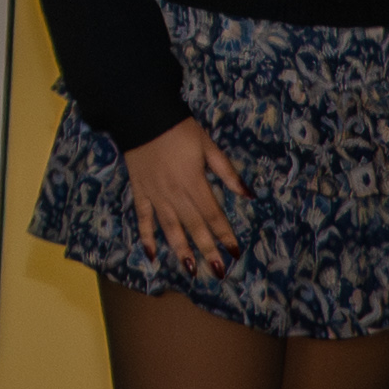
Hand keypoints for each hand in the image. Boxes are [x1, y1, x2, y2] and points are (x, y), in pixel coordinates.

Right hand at [120, 119, 243, 273]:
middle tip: (217, 271)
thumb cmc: (180, 130)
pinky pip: (143, 219)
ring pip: (169, 228)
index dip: (224, 235)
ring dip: (180, 250)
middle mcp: (175, 194)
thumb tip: (247, 194)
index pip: (213, 215)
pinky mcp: (140, 192)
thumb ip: (227, 172)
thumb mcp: (208, 146)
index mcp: (194, 182)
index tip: (234, 252)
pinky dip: (147, 237)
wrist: (143, 116)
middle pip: (194, 226)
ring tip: (190, 269)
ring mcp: (155, 195)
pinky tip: (153, 254)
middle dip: (207, 250)